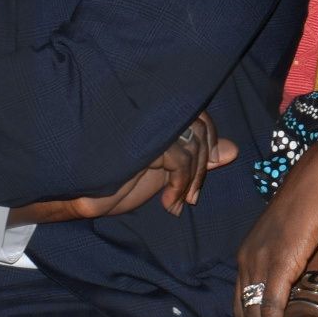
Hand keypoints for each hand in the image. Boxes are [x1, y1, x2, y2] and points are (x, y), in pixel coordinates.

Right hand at [14, 108, 238, 222]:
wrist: (83, 195)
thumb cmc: (118, 180)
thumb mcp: (165, 171)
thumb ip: (198, 159)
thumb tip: (233, 150)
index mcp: (159, 115)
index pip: (201, 116)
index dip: (210, 145)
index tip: (200, 178)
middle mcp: (154, 113)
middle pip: (202, 125)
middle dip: (204, 165)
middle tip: (192, 195)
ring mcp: (148, 122)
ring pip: (194, 144)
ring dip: (192, 180)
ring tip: (179, 201)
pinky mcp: (143, 138)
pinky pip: (180, 158)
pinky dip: (181, 184)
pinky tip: (168, 202)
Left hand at [233, 126, 317, 316]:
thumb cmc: (316, 204)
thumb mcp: (297, 238)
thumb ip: (292, 260)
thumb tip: (303, 280)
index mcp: (249, 252)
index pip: (241, 299)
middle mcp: (247, 257)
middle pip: (242, 311)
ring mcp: (260, 260)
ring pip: (253, 312)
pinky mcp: (277, 263)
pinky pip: (270, 304)